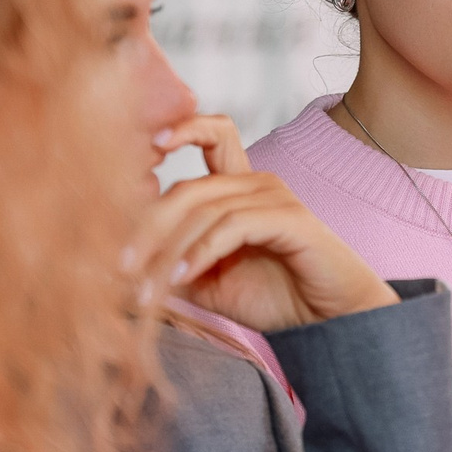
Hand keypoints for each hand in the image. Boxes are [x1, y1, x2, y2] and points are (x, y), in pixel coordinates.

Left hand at [126, 115, 397, 332]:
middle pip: (189, 187)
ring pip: (205, 209)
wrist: (330, 322)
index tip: (146, 146)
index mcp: (240, 188)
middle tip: (121, 264)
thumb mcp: (210, 283)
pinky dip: (200, 252)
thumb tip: (123, 267)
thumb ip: (173, 265)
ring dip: (169, 250)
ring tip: (147, 286)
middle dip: (149, 225)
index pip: (212, 136)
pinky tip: (182, 278)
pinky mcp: (289, 219)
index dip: (181, 128)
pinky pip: (231, 227)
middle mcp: (257, 183)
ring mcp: (275, 197)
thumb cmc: (275, 300)